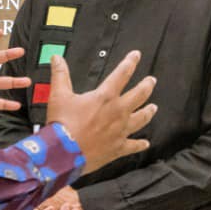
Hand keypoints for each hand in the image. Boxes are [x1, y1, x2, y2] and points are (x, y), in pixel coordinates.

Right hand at [46, 51, 155, 172]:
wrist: (64, 153)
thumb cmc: (62, 125)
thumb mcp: (59, 95)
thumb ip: (60, 75)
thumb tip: (57, 59)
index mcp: (105, 97)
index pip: (122, 74)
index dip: (131, 62)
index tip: (136, 56)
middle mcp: (118, 112)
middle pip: (140, 95)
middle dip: (147, 85)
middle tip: (151, 80)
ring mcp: (120, 130)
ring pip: (142, 118)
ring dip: (148, 112)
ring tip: (154, 107)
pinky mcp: (118, 147)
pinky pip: (134, 145)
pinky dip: (140, 144)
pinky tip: (145, 143)